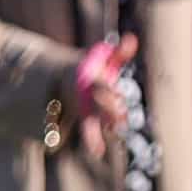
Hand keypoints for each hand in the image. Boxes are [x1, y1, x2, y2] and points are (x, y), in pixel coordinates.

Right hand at [74, 34, 132, 160]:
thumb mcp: (101, 58)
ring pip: (89, 121)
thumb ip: (118, 52)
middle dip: (107, 110)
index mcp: (90, 79)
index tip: (118, 95)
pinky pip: (87, 130)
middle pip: (95, 104)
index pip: (99, 86)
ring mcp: (82, 109)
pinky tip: (99, 151)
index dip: (108, 91)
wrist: (60, 80)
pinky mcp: (83, 120)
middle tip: (121, 118)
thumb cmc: (91, 68)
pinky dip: (92, 141)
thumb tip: (131, 39)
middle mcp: (84, 95)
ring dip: (97, 131)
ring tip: (104, 143)